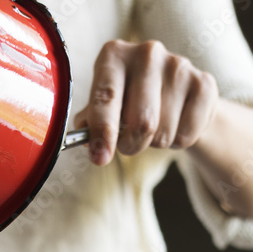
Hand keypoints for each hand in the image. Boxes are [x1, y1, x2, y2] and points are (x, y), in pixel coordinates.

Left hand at [74, 40, 218, 165]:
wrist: (173, 95)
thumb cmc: (128, 103)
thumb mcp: (103, 108)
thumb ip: (89, 124)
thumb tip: (88, 142)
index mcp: (113, 56)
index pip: (106, 97)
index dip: (103, 132)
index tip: (100, 157)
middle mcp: (146, 53)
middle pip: (140, 123)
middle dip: (130, 145)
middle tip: (128, 144)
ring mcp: (178, 65)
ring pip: (162, 133)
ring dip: (153, 144)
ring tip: (153, 127)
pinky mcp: (203, 83)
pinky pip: (185, 135)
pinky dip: (177, 142)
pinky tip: (174, 124)